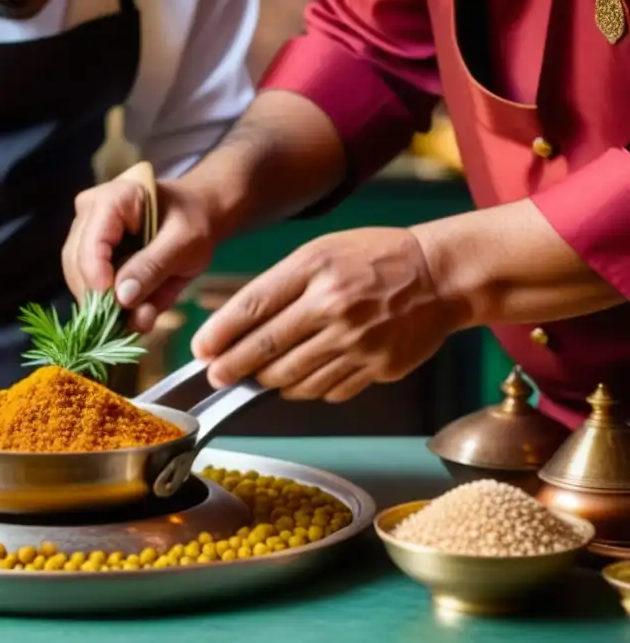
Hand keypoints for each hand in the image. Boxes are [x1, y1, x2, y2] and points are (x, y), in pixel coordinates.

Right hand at [62, 177, 215, 331]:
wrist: (195, 217)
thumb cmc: (193, 222)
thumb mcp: (185, 244)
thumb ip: (153, 268)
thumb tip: (122, 298)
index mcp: (113, 198)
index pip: (90, 244)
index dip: (98, 280)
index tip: (117, 308)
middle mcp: (89, 211)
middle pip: (76, 263)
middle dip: (101, 298)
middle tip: (132, 321)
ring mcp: (83, 232)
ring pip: (77, 278)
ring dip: (105, 305)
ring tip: (140, 316)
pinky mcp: (87, 252)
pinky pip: (87, 285)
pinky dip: (108, 304)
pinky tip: (133, 312)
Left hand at [191, 228, 464, 401]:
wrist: (441, 276)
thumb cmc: (375, 259)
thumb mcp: (322, 252)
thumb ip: (280, 286)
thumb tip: (237, 326)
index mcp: (315, 270)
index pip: (252, 308)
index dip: (219, 334)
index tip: (201, 351)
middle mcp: (333, 307)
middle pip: (266, 349)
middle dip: (232, 368)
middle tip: (217, 376)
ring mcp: (357, 342)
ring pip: (292, 378)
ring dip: (267, 381)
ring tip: (258, 376)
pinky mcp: (377, 368)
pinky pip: (327, 391)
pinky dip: (306, 389)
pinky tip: (302, 378)